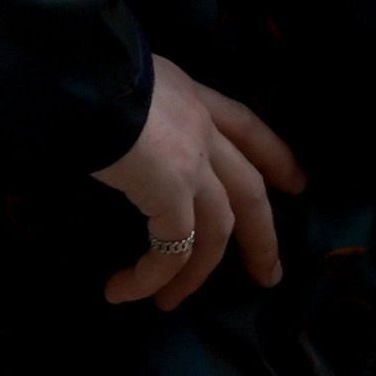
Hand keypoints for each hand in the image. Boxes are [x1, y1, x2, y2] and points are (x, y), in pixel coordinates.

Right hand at [101, 55, 307, 308]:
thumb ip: (130, 110)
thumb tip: (108, 135)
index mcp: (189, 95)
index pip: (244, 126)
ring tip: (168, 304)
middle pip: (248, 189)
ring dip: (195, 275)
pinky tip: (123, 291)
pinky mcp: (173, 193)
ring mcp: (194, 161)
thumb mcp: (117, 82)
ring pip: (219, 230)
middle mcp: (201, 127)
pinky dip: (152, 276)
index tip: (297, 182)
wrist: (78, 71)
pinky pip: (173, 249)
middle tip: (268, 274)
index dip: (273, 155)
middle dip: (263, 236)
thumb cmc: (81, 73)